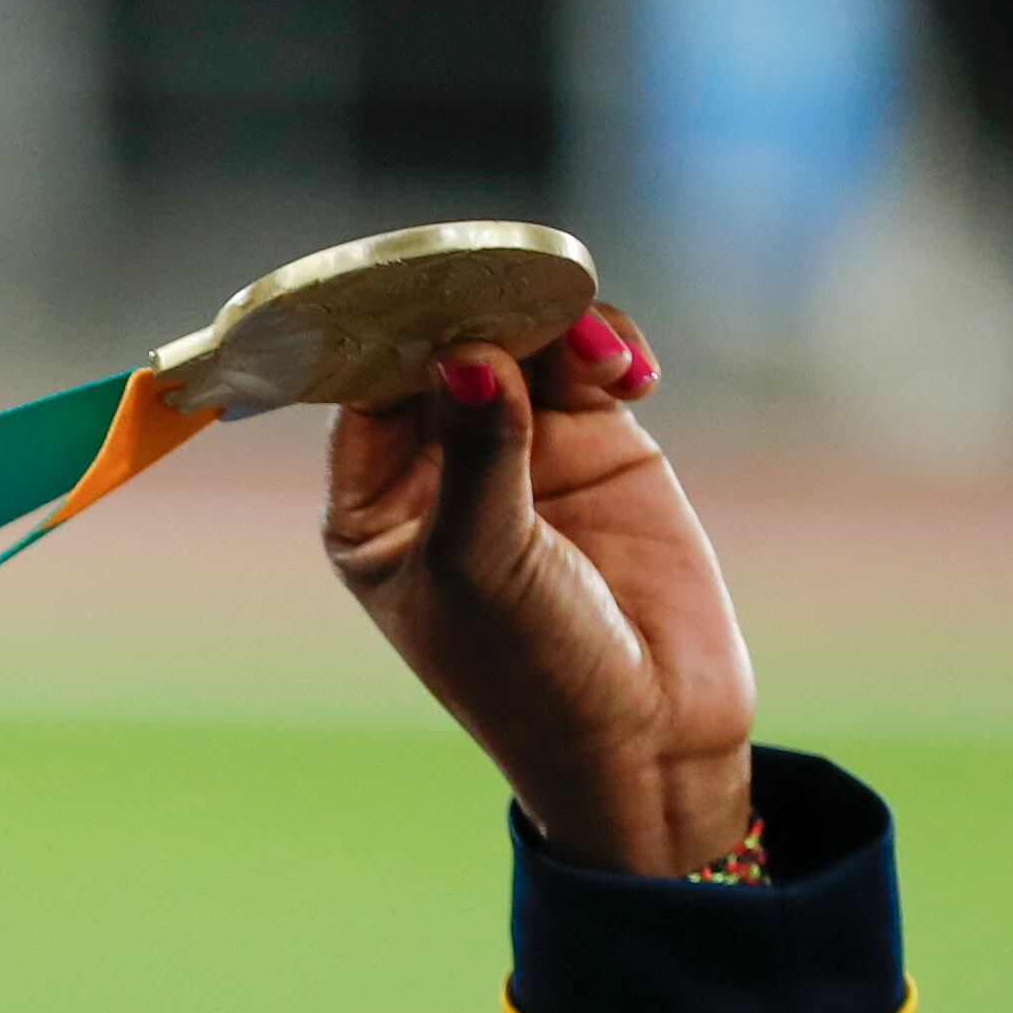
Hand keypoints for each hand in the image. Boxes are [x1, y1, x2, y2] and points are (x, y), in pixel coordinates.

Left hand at [322, 308, 756, 877]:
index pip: (364, 387)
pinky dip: (608, 348)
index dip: (393, 325)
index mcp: (371, 507)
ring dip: (559, 327)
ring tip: (601, 359)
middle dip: (487, 310)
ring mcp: (517, 446)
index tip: (432, 278)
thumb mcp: (486, 563)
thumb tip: (467, 351)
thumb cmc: (534, 673)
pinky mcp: (597, 439)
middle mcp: (434, 467)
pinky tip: (631, 374)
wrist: (649, 734)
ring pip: (524, 338)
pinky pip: (590, 360)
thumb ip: (479, 452)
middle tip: (530, 288)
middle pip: (446, 344)